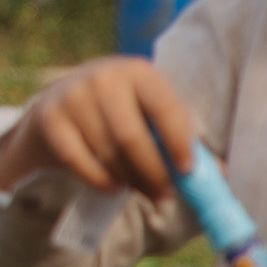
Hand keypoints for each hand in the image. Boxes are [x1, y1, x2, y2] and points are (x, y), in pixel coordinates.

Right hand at [0, 57, 193, 201]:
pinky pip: (78, 161)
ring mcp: (71, 96)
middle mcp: (102, 78)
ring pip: (106, 152)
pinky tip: (114, 187)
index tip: (187, 172)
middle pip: (132, 137)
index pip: (165, 108)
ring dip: (129, 179)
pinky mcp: (48, 118)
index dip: (179, 143)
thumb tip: (217, 175)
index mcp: (138, 71)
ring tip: (142, 190)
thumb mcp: (149, 112)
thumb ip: (179, 139)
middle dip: (152, 172)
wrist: (60, 99)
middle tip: (164, 195)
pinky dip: (100, 180)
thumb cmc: (121, 111)